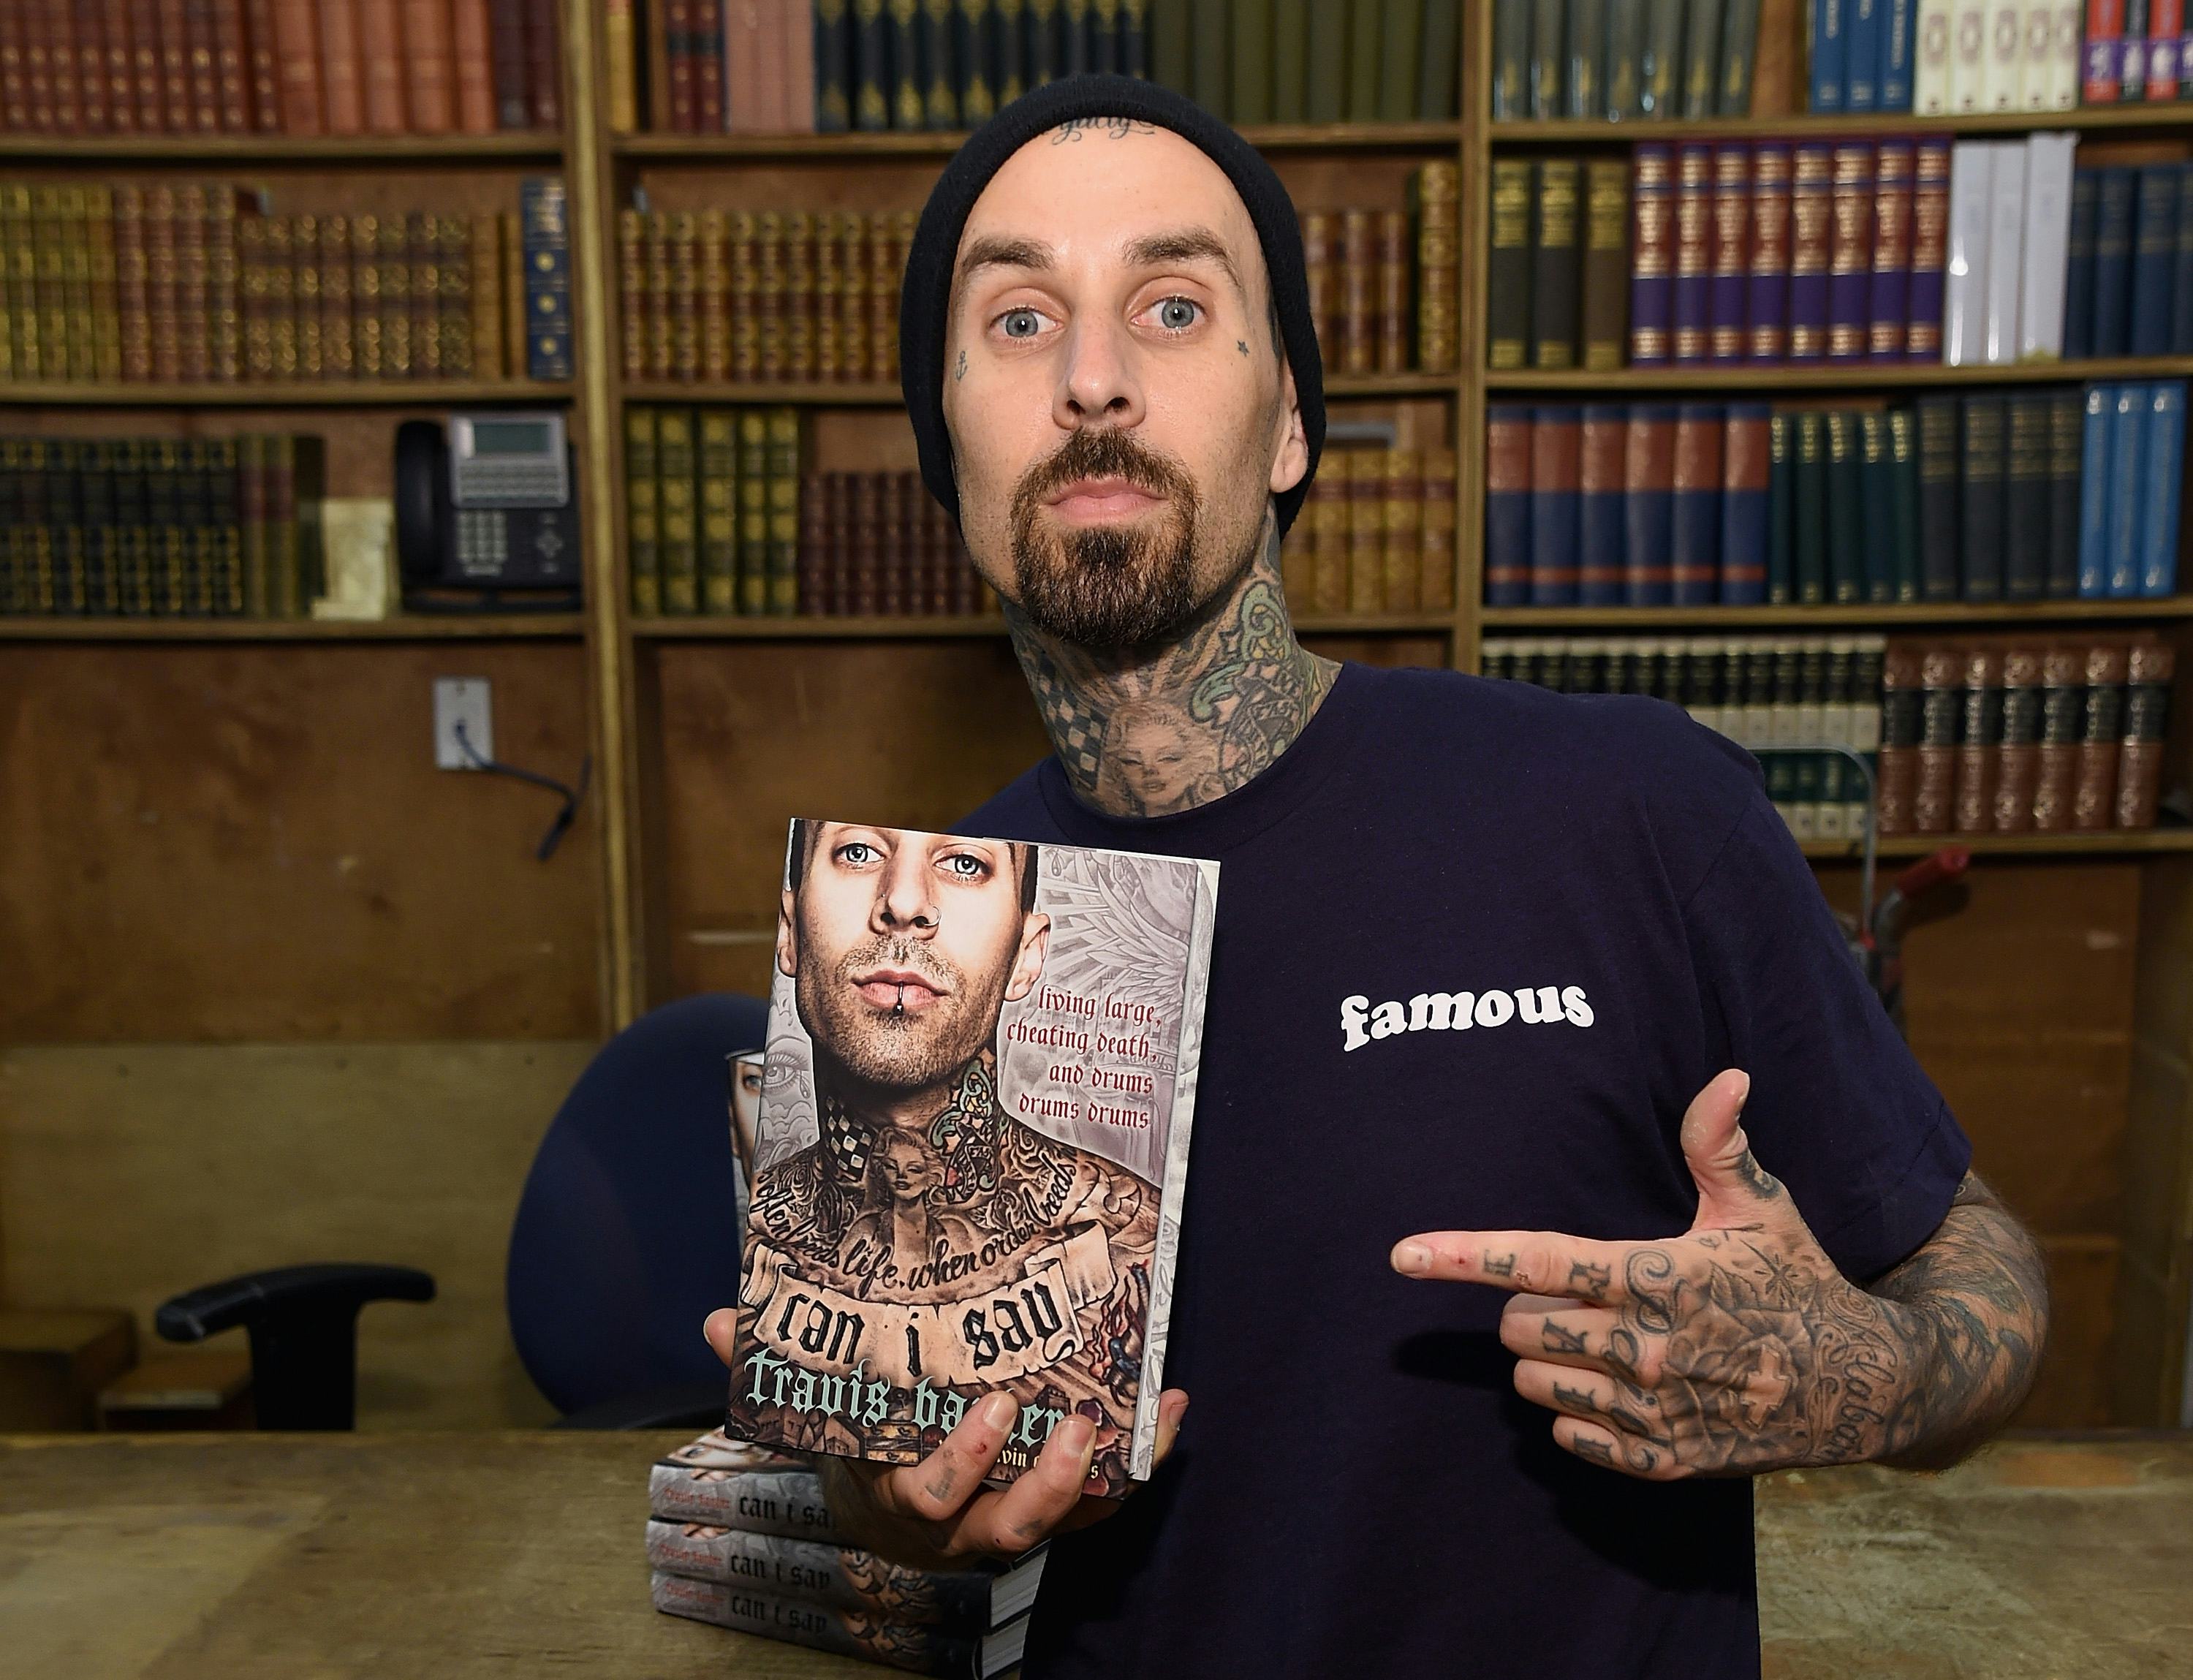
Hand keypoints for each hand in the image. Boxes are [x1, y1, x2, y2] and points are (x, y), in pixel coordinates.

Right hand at [703, 1307, 1188, 1566]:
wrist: (884, 1505)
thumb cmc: (856, 1447)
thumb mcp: (812, 1415)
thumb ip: (769, 1371)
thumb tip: (720, 1321)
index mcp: (902, 1499)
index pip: (932, 1497)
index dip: (966, 1463)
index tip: (995, 1409)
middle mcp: (961, 1526)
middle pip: (1011, 1529)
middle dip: (1046, 1483)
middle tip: (1076, 1425)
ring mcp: (1009, 1522)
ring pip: (1064, 1523)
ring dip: (1104, 1479)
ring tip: (1134, 1422)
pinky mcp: (1054, 1512)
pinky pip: (1103, 1503)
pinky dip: (1141, 1463)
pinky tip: (1170, 1412)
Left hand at [1390, 1069, 1911, 1480]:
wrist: (1863, 1387)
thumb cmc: (1799, 1282)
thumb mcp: (1762, 1209)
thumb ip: (1720, 1145)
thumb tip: (1726, 1075)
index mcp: (1656, 1277)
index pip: (1538, 1262)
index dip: (1464, 1256)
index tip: (1401, 1254)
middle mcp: (1646, 1348)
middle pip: (1520, 1329)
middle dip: (1530, 1310)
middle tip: (1584, 1298)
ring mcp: (1653, 1411)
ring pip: (1535, 1385)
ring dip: (1549, 1363)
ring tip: (1605, 1342)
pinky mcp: (1665, 1461)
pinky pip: (1572, 1440)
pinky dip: (1578, 1418)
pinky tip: (1620, 1391)